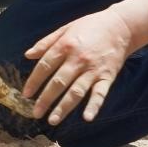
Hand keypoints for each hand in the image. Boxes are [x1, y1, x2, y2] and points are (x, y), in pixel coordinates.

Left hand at [22, 8, 135, 125]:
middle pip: (58, 82)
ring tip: (53, 120)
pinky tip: (86, 117)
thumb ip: (45, 43)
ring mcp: (93, 69)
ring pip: (76, 91)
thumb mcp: (65, 29)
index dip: (34, 81)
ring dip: (64, 107)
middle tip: (35, 113)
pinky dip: (94, 106)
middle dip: (45, 99)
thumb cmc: (90, 26)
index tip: (26, 94)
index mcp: (65, 46)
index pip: (44, 67)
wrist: (121, 26)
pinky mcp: (108, 76)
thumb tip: (27, 55)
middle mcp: (78, 59)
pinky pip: (100, 93)